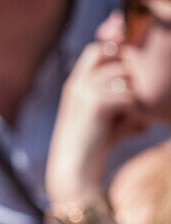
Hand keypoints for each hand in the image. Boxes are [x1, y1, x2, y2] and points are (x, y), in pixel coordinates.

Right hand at [46, 41, 146, 203]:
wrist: (73, 174)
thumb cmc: (89, 151)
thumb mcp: (104, 122)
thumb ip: (120, 104)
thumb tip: (149, 100)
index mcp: (74, 85)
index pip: (98, 50)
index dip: (117, 56)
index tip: (128, 78)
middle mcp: (77, 83)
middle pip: (117, 59)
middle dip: (130, 78)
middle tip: (130, 105)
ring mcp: (85, 91)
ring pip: (126, 79)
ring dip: (133, 99)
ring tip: (127, 123)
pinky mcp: (95, 104)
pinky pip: (128, 98)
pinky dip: (132, 114)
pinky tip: (125, 130)